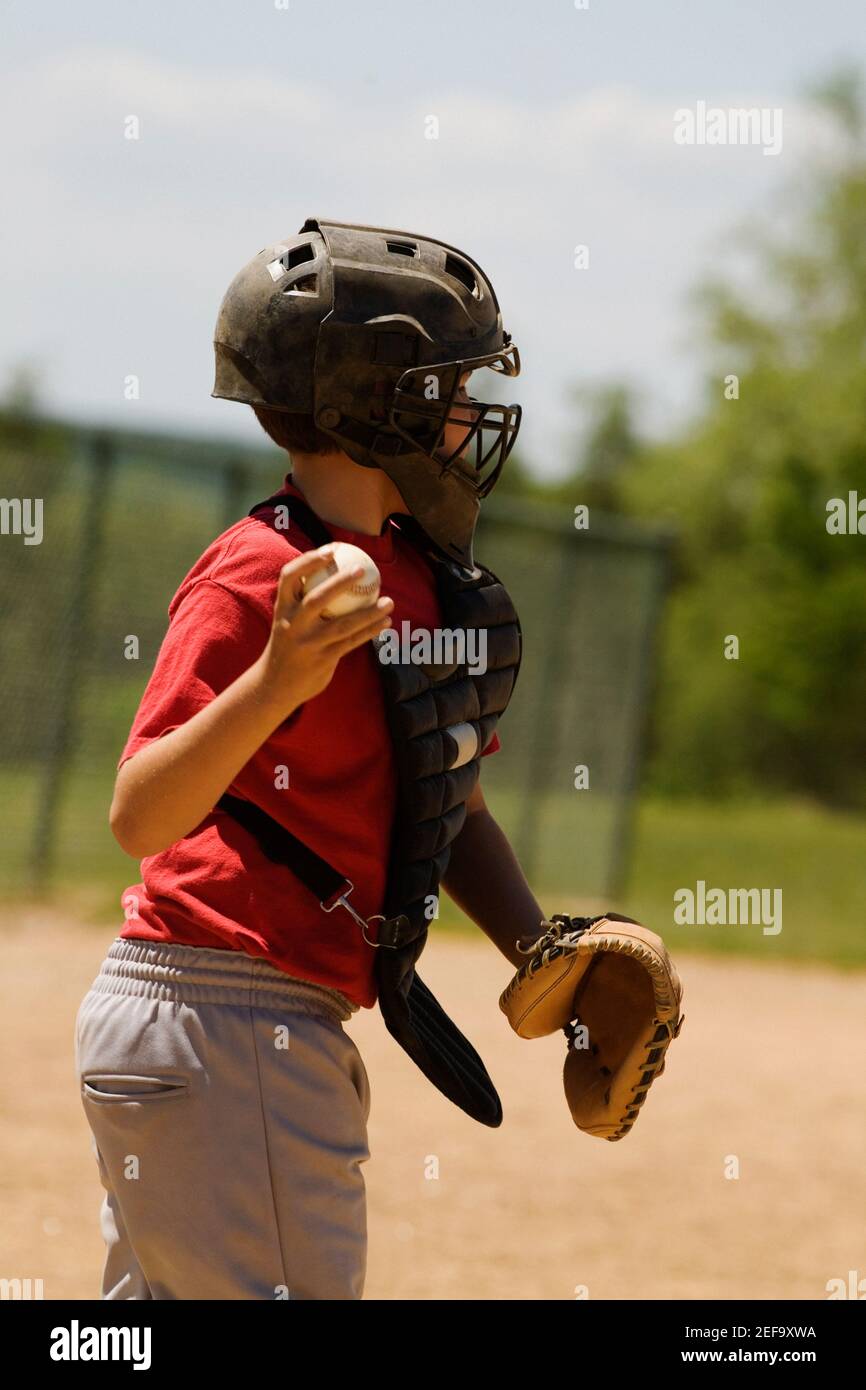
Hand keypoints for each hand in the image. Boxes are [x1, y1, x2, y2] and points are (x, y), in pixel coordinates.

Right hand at [256, 547, 393, 720]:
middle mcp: (293, 624)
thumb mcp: (287, 620)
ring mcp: (309, 643)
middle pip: (317, 598)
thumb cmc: (288, 644)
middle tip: (363, 570)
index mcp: (282, 609)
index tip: (330, 551)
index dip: (308, 561)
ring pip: (343, 624)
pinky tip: (386, 622)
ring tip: (389, 601)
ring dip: (369, 612)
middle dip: (340, 582)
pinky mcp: (323, 660)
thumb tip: (333, 569)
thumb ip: (303, 600)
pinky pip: (352, 642)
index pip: (289, 577)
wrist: (275, 685)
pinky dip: (370, 631)